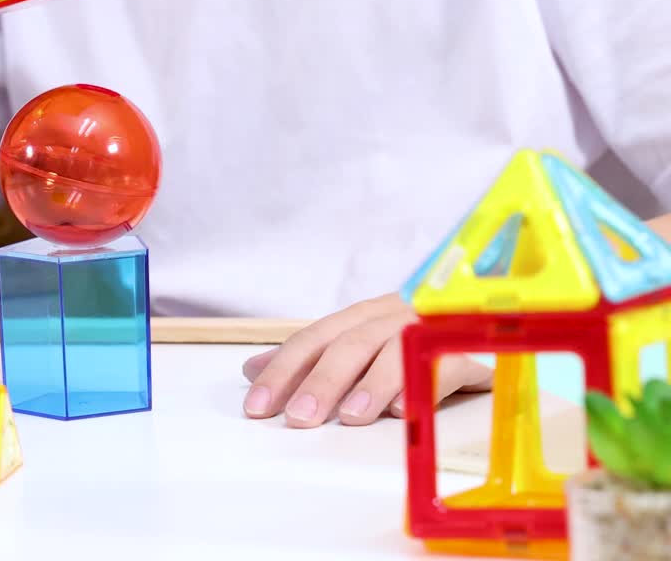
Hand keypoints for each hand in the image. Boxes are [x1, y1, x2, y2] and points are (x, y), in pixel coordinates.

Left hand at [241, 293, 492, 426]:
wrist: (483, 326)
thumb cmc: (409, 344)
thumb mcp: (355, 348)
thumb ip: (308, 359)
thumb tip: (251, 369)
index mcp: (361, 316)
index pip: (312, 339)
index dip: (282, 371)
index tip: (258, 406)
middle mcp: (391, 316)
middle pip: (349, 344)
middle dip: (321, 381)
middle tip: (299, 417)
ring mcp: (430, 330)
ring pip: (395, 349)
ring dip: (370, 384)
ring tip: (350, 417)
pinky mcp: (468, 351)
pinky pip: (445, 364)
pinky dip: (423, 386)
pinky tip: (403, 411)